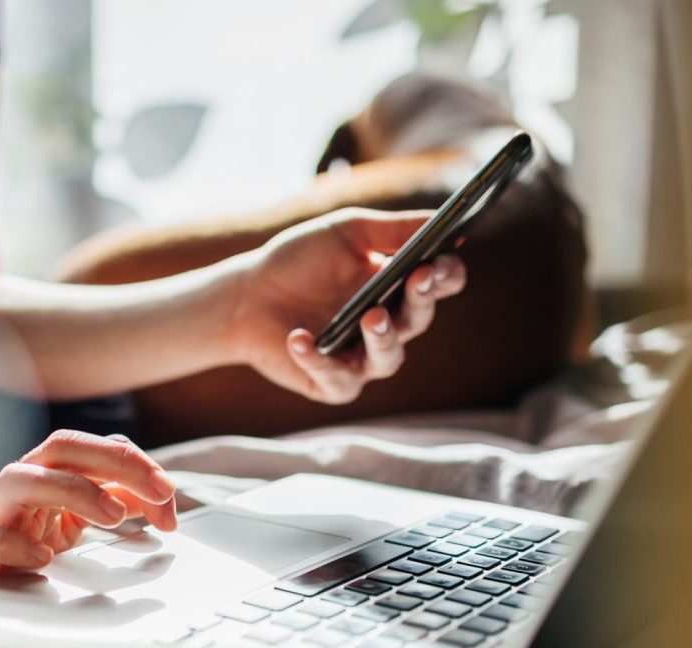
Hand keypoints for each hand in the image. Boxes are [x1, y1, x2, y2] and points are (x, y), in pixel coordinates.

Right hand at [0, 430, 177, 581]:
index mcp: (46, 471)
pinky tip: (43, 558)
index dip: (136, 464)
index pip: (93, 447)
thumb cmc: (19, 539)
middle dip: (117, 463)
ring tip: (114, 517)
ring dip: (73, 491)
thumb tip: (160, 500)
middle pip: (63, 447)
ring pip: (20, 479)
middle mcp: (19, 481)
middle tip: (160, 492)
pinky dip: (13, 544)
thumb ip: (111, 503)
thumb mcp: (71, 519)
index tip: (168, 494)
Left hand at [226, 208, 466, 403]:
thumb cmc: (298, 262)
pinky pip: (334, 377)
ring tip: (372, 315)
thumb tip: (441, 219)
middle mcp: (387, 326)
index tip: (439, 259)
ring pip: (388, 358)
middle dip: (421, 298)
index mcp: (398, 287)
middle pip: (419, 319)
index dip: (445, 273)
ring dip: (383, 337)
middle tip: (418, 278)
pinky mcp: (330, 383)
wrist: (246, 296)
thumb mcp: (345, 234)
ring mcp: (361, 358)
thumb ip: (392, 229)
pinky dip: (315, 358)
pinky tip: (300, 338)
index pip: (440, 284)